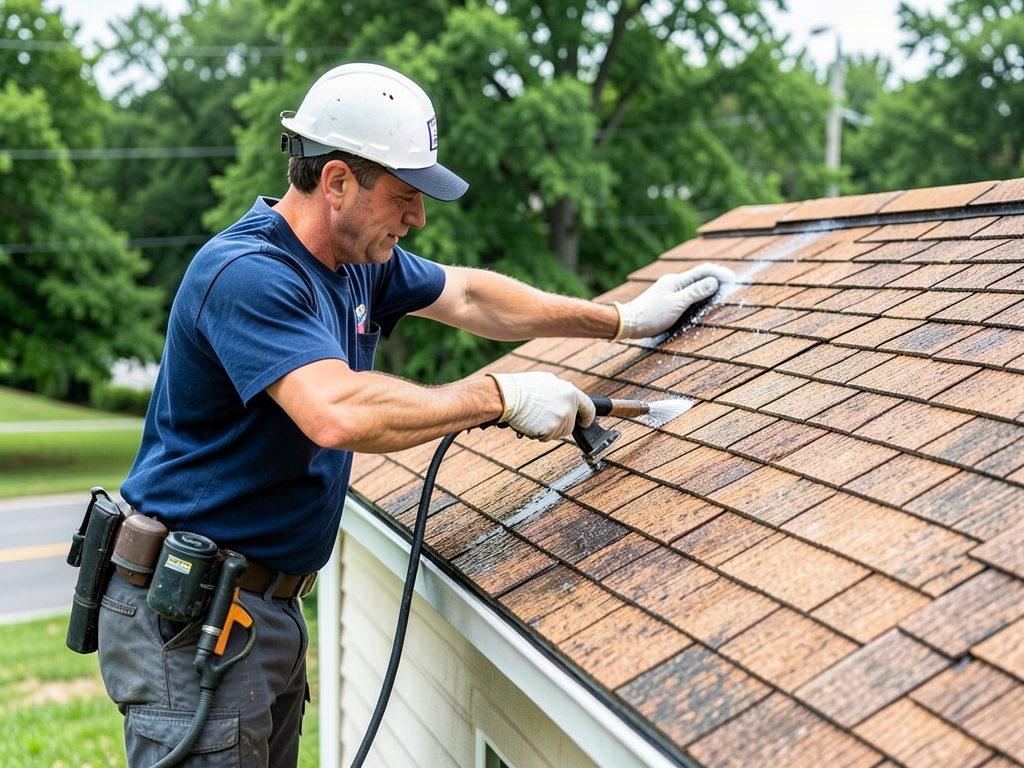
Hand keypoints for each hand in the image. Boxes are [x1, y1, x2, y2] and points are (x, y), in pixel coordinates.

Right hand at [487, 372, 595, 440]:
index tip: (585, 422)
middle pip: (570, 425)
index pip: (588, 408)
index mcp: (570, 392)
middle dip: (559, 425)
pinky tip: (529, 422)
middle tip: (543, 416)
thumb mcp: (547, 381)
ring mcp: (560, 419)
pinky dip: (537, 433)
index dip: (587, 417)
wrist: (508, 396)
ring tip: (533, 416)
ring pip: (558, 433)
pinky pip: (546, 437)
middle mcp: (568, 406)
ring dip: (547, 429)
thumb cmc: (523, 387)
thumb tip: (568, 397)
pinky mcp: (550, 430)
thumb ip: (561, 391)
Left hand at [612, 263, 734, 339]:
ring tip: (723, 293)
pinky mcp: (668, 302)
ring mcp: (670, 292)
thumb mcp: (676, 304)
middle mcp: (674, 284)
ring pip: (694, 288)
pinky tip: (704, 303)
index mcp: (676, 281)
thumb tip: (713, 281)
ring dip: (709, 289)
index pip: (702, 271)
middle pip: (700, 278)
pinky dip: (699, 298)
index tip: (733, 278)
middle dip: (716, 280)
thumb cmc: (650, 315)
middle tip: (732, 285)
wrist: (628, 324)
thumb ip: (695, 293)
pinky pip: (688, 297)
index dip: (719, 273)